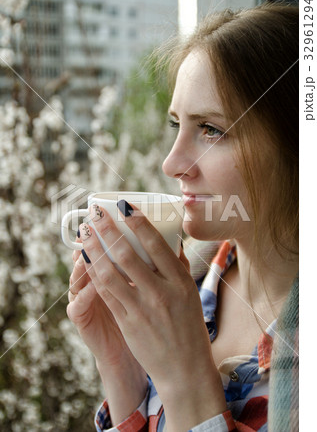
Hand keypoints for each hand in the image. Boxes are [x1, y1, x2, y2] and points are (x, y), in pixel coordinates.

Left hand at [80, 202, 226, 428]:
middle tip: (96, 213)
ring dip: (94, 249)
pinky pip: (106, 294)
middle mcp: (161, 293)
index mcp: (180, 282)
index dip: (138, 222)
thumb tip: (169, 240)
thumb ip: (178, 266)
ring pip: (111, 273)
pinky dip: (94, 274)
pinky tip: (86, 260)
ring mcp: (142, 309)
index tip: (124, 205)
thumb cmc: (189, 327)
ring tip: (85, 233)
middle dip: (108, 230)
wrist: (185, 368)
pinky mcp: (127, 323)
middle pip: (128, 255)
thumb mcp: (190, 293)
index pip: (157, 244)